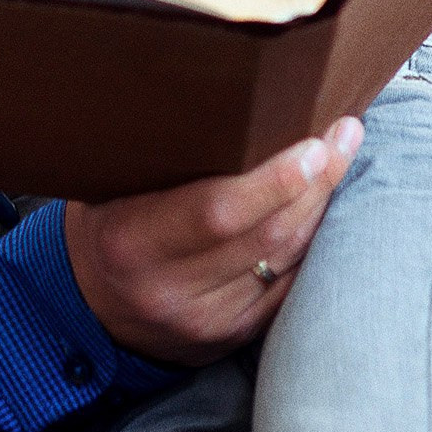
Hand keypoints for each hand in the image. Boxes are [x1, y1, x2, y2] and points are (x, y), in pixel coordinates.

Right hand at [62, 116, 361, 366]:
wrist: (87, 304)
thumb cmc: (108, 220)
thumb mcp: (111, 184)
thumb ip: (162, 154)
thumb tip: (236, 94)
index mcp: (130, 241)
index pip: (216, 212)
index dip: (273, 181)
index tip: (314, 143)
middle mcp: (168, 288)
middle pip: (264, 234)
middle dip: (316, 181)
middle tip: (344, 132)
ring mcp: (204, 319)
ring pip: (285, 259)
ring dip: (322, 205)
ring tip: (342, 154)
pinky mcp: (231, 337)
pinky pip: (288, 285)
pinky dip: (312, 242)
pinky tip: (326, 204)